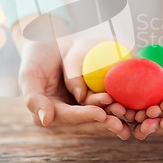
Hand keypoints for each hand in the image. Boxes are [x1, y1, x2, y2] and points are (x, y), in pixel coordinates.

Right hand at [12, 20, 131, 139]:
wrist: (51, 41)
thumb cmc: (36, 56)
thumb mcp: (29, 74)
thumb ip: (33, 98)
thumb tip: (45, 121)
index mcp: (50, 113)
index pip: (69, 116)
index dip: (85, 116)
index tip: (100, 114)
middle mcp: (67, 114)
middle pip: (88, 120)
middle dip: (105, 121)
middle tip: (122, 120)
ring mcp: (81, 107)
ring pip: (101, 115)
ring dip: (116, 116)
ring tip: (130, 114)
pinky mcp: (94, 98)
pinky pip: (108, 103)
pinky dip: (120, 105)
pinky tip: (133, 106)